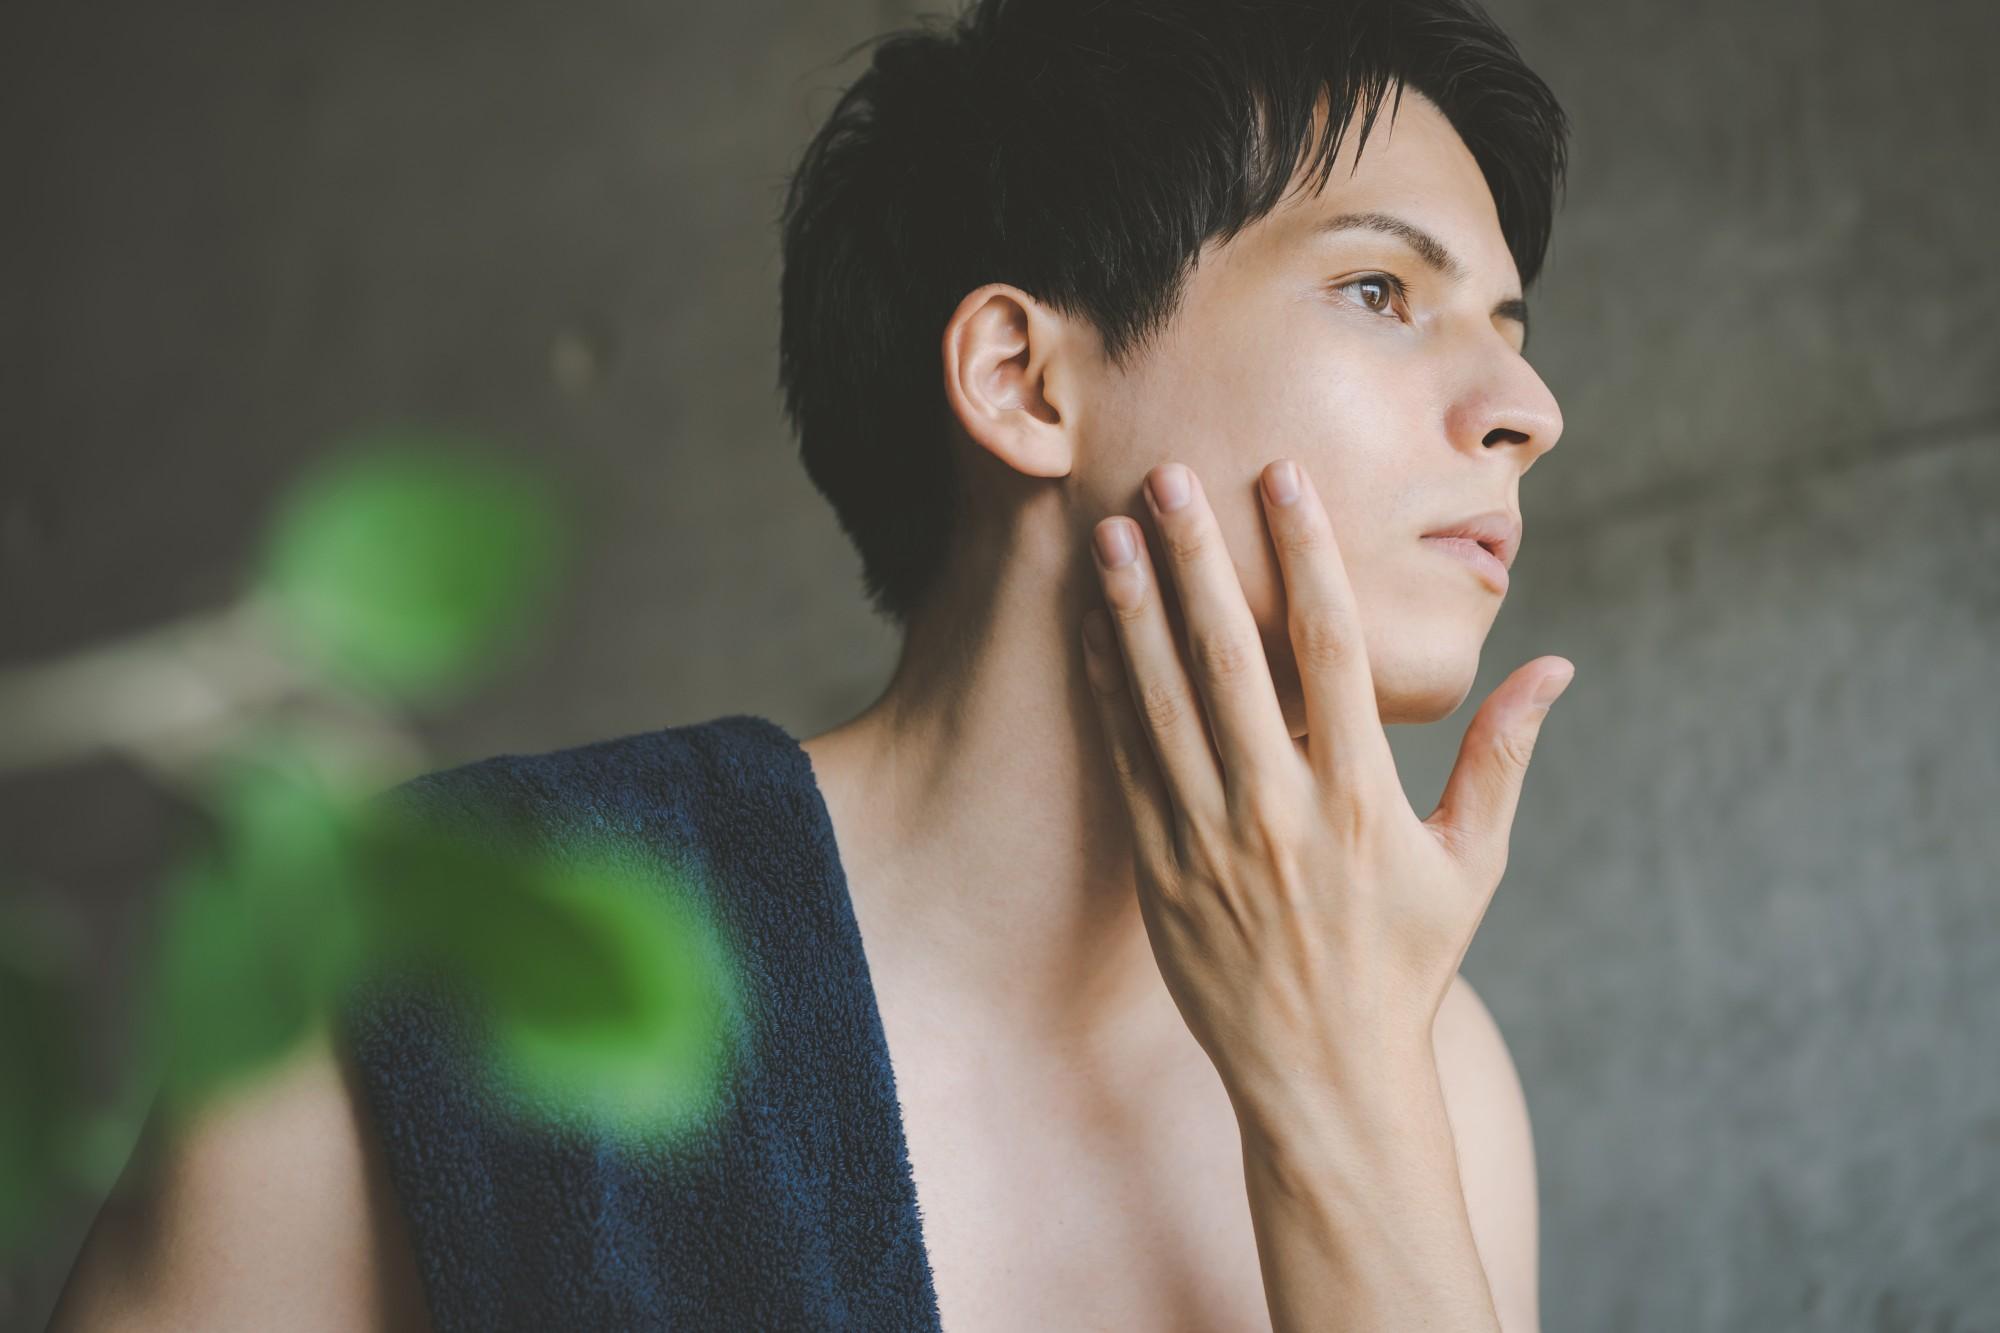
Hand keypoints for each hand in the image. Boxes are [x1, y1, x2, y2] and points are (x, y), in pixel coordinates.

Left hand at [1078, 458, 1573, 1118]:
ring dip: (1134, 611)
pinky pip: (1127, 761)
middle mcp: (1279, 810)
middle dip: (1199, 561)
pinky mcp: (1159, 869)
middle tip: (1170, 475)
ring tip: (1112, 530)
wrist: (1323, 1077)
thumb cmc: (1405, 964)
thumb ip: (1503, 759)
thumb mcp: (1472, 866)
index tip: (1283, 481)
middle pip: (1231, 660)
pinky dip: (1107, 691)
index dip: (1307, 557)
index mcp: (1361, 799)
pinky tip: (1093, 628)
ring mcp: (1209, 840)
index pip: (1332, 651)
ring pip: (1163, 702)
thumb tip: (1555, 667)